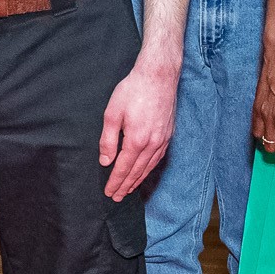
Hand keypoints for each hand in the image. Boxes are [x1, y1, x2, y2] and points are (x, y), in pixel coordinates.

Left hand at [99, 57, 177, 198]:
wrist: (158, 76)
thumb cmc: (132, 91)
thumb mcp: (112, 114)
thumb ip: (108, 140)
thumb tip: (106, 161)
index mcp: (136, 140)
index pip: (123, 168)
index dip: (115, 182)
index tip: (109, 193)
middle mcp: (152, 144)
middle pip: (137, 171)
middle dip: (126, 186)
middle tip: (117, 197)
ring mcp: (163, 140)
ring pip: (149, 167)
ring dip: (138, 180)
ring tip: (128, 189)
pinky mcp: (168, 134)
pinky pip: (158, 158)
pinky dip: (149, 169)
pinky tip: (144, 171)